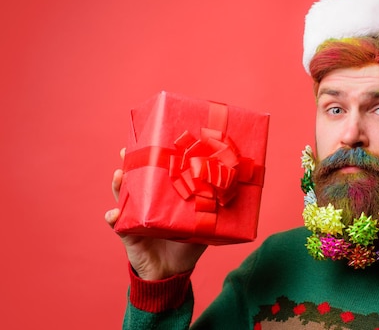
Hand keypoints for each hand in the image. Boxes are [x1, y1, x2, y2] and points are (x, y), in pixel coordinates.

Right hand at [104, 148, 207, 280]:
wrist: (172, 272)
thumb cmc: (187, 246)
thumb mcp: (201, 226)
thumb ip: (209, 212)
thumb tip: (228, 193)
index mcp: (163, 199)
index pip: (156, 175)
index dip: (152, 160)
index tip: (150, 143)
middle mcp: (146, 204)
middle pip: (135, 179)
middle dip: (129, 164)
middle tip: (127, 152)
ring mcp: (134, 217)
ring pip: (122, 196)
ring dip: (118, 185)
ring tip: (119, 174)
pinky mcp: (127, 233)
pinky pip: (116, 223)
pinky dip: (113, 217)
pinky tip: (113, 213)